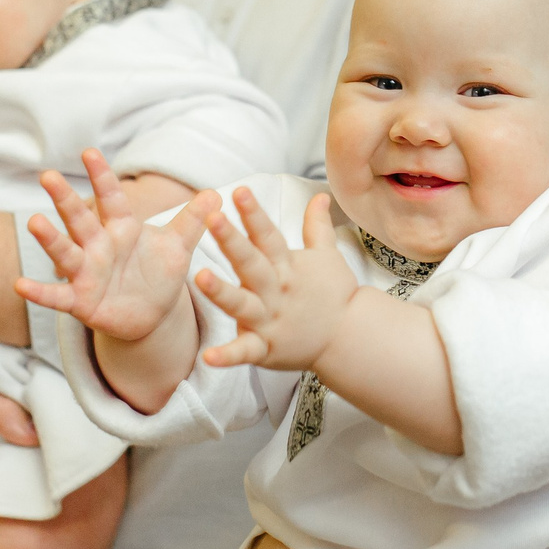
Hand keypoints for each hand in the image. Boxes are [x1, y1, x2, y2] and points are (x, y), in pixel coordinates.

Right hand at [18, 150, 213, 342]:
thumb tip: (217, 193)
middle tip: (48, 176)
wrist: (150, 314)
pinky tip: (21, 284)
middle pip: (80, 219)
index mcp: (122, 228)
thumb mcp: (178, 247)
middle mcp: (98, 246)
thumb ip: (194, 221)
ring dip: (50, 238)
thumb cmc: (159, 273)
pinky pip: (56, 295)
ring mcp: (86, 272)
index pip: (111, 197)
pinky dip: (39, 291)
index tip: (89, 152)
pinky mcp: (79, 301)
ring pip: (65, 252)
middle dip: (65, 199)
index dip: (101, 176)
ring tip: (34, 222)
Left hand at [198, 189, 352, 372]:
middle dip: (232, 240)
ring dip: (220, 292)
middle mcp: (276, 290)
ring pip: (241, 304)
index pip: (268, 235)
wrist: (349, 338)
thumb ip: (317, 225)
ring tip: (199, 278)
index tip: (239, 191)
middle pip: (251, 262)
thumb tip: (321, 195)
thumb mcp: (327, 255)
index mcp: (287, 266)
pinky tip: (208, 357)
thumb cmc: (335, 294)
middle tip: (212, 218)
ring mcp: (270, 320)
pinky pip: (244, 352)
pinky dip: (227, 356)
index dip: (254, 213)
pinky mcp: (266, 349)